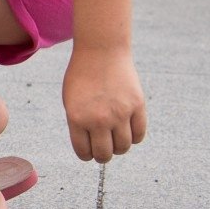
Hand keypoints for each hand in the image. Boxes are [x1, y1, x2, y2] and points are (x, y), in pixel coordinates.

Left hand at [61, 48, 146, 162]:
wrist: (101, 52)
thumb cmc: (82, 77)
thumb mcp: (70, 101)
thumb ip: (79, 124)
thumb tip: (91, 146)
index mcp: (77, 118)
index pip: (84, 151)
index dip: (86, 156)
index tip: (89, 153)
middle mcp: (99, 119)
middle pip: (105, 154)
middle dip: (103, 156)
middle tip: (104, 151)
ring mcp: (120, 113)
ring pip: (124, 147)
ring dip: (119, 148)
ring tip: (115, 140)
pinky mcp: (137, 106)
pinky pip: (139, 135)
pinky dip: (133, 138)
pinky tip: (127, 131)